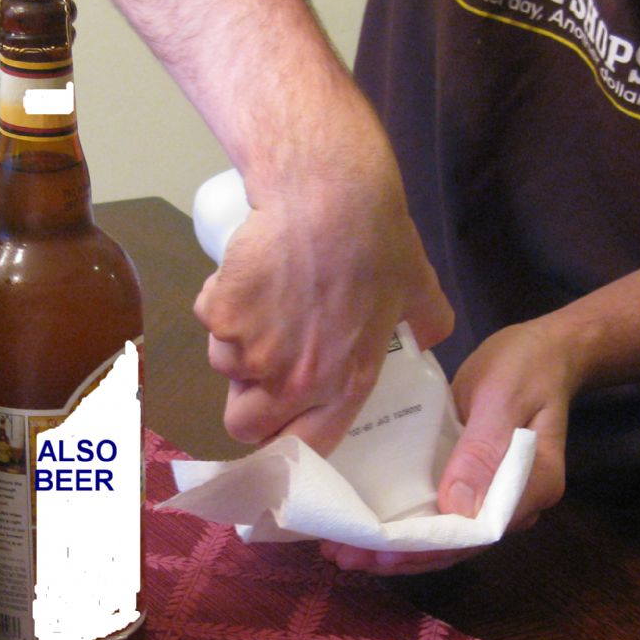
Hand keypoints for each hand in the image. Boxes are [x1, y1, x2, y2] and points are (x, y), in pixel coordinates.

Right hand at [195, 102, 452, 454]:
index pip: (304, 445)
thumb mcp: (418, 288)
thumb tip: (429, 336)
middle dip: (246, 400)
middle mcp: (294, 380)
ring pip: (224, 364)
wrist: (325, 194)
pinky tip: (250, 271)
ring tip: (265, 298)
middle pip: (244, 425)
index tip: (282, 422)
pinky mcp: (220, 315)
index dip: (286, 439)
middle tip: (261, 362)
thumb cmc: (376, 239)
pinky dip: (221, 300)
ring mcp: (252, 350)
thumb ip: (427, 324)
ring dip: (236, 340)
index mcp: (344, 383)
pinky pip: (210, 319)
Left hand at [320, 319, 572, 574]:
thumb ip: (482, 450)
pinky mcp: (473, 485)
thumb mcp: (502, 397)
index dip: (427, 549)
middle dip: (400, 555)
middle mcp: (515, 504)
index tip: (380, 554)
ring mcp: (495, 498)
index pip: (477, 534)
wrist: (543, 351)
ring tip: (344, 550)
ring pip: (444, 535)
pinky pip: (438, 513)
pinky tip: (366, 526)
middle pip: (456, 544)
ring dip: (395, 547)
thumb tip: (456, 506)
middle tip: (343, 555)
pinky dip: (404, 524)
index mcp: (533, 486)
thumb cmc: (526, 366)